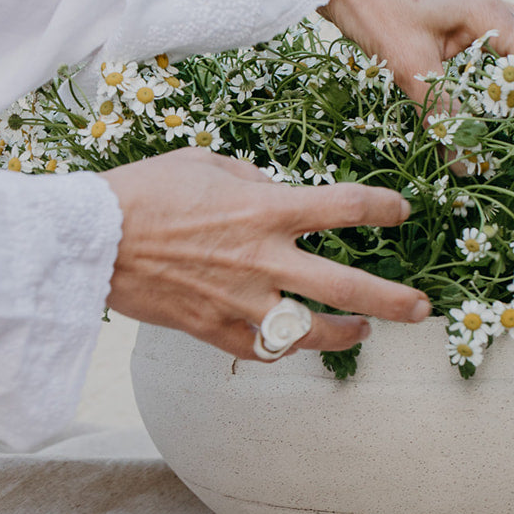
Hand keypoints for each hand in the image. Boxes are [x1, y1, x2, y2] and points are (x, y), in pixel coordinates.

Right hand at [103, 148, 430, 360]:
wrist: (91, 240)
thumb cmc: (145, 192)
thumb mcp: (208, 163)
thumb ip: (256, 182)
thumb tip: (280, 195)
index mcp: (266, 211)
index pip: (345, 207)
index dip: (383, 208)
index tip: (401, 212)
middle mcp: (263, 260)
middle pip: (348, 287)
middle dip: (393, 301)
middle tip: (422, 309)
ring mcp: (241, 301)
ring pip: (312, 332)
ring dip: (346, 334)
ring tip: (364, 332)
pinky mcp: (214, 329)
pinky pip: (264, 350)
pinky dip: (283, 347)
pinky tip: (295, 341)